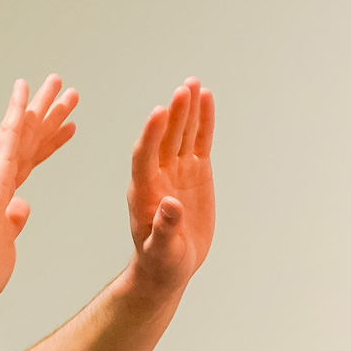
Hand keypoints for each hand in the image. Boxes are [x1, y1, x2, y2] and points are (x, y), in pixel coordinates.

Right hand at [0, 75, 79, 307]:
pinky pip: (9, 134)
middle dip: (50, 116)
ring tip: (59, 83)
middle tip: (67, 93)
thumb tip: (21, 205)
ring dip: (43, 107)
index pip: (31, 163)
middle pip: (30, 141)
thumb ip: (13, 224)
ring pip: (24, 131)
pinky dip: (17, 110)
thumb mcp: (6, 246)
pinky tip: (25, 88)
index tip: (68, 128)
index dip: (50, 144)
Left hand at [127, 79, 216, 293]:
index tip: (159, 113)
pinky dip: (203, 122)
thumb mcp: (162, 251)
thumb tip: (171, 205)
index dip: (151, 135)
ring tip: (194, 85)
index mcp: (144, 191)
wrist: (169, 265)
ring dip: (188, 110)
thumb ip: (164, 229)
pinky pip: (199, 142)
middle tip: (183, 91)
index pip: (144, 157)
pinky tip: (207, 99)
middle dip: (174, 115)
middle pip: (165, 139)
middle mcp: (158, 174)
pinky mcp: (195, 172)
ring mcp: (177, 170)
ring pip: (182, 134)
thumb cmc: (161, 261)